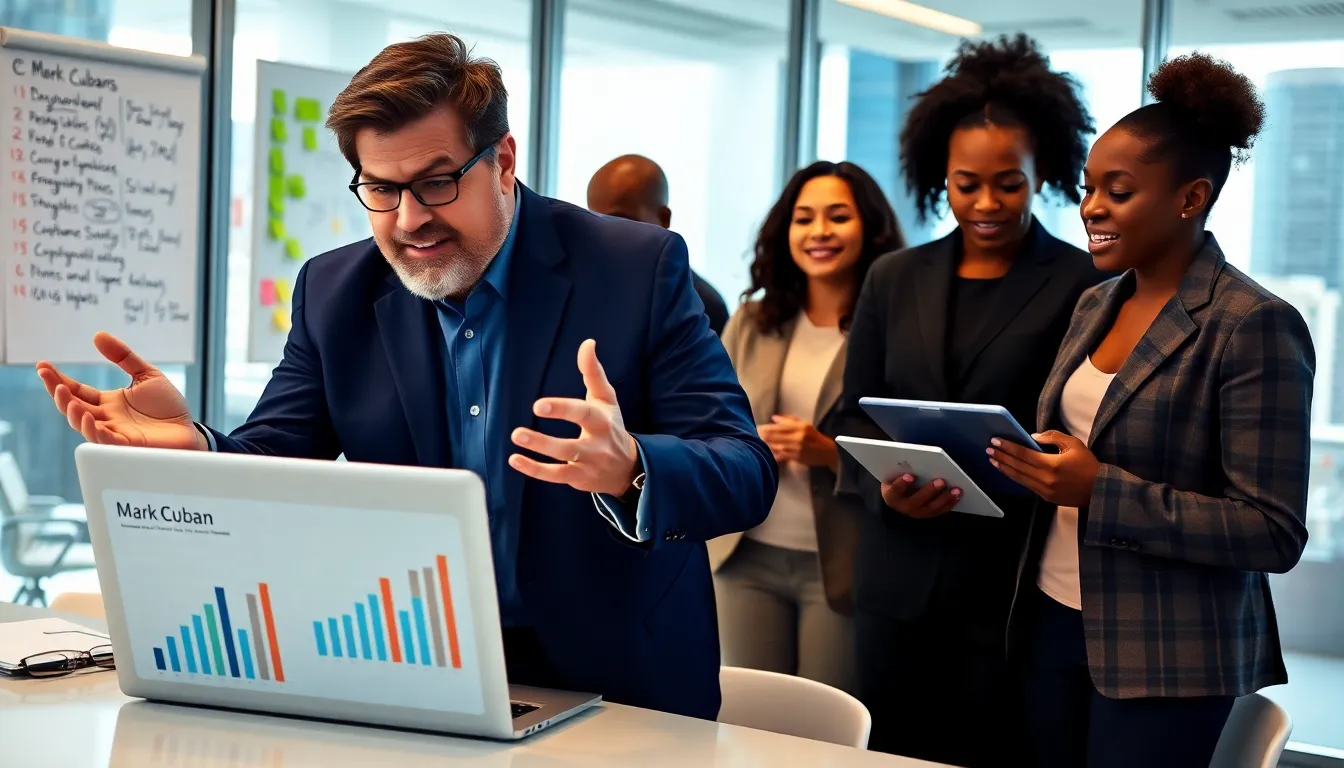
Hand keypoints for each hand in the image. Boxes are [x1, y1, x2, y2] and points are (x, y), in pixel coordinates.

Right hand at [34, 332, 205, 449]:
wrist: (189, 430)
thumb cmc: (168, 406)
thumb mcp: (146, 375)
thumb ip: (123, 357)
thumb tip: (98, 335)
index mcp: (107, 402)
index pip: (77, 391)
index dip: (58, 380)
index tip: (42, 366)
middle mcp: (106, 418)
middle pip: (73, 407)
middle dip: (58, 393)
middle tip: (48, 378)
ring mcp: (114, 432)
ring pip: (83, 425)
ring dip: (71, 411)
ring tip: (65, 397)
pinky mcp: (127, 445)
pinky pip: (104, 439)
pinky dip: (92, 429)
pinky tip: (86, 416)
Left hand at [509, 339, 639, 497]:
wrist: (627, 467)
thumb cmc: (611, 426)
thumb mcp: (606, 399)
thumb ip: (593, 372)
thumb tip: (587, 343)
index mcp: (602, 422)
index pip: (582, 415)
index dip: (562, 409)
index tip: (538, 405)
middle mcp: (596, 445)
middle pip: (571, 445)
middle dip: (544, 441)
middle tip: (517, 432)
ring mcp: (587, 464)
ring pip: (561, 461)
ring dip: (537, 452)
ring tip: (516, 438)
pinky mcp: (577, 478)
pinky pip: (555, 476)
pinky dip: (535, 470)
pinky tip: (515, 459)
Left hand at [758, 415, 837, 470]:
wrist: (826, 452)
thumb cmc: (813, 436)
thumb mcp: (804, 424)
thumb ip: (788, 420)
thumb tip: (773, 418)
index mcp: (800, 427)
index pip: (780, 426)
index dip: (767, 427)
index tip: (758, 427)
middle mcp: (798, 437)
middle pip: (776, 436)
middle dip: (764, 436)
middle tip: (755, 435)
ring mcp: (797, 449)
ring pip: (777, 446)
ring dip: (766, 445)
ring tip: (758, 443)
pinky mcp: (796, 458)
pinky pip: (781, 455)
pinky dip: (773, 454)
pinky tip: (766, 452)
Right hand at [880, 474, 959, 518]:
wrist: (898, 494)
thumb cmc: (896, 478)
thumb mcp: (894, 472)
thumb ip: (901, 468)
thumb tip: (916, 457)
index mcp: (891, 495)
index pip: (894, 491)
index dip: (901, 484)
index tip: (910, 476)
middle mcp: (903, 507)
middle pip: (916, 501)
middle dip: (930, 491)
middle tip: (941, 481)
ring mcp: (916, 513)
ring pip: (931, 508)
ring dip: (945, 498)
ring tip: (956, 489)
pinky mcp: (928, 514)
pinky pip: (940, 510)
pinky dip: (950, 503)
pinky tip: (958, 494)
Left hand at [987, 430, 1099, 507]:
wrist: (1100, 489)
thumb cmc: (1088, 464)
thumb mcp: (1074, 444)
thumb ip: (1053, 437)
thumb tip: (1033, 437)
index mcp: (1052, 464)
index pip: (1023, 454)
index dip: (1008, 447)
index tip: (995, 441)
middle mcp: (1045, 479)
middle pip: (1017, 466)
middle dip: (1001, 457)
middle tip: (988, 449)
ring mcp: (1045, 491)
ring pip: (1019, 478)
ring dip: (1004, 468)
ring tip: (993, 460)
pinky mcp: (1046, 498)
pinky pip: (1026, 485)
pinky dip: (1015, 477)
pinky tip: (1008, 471)